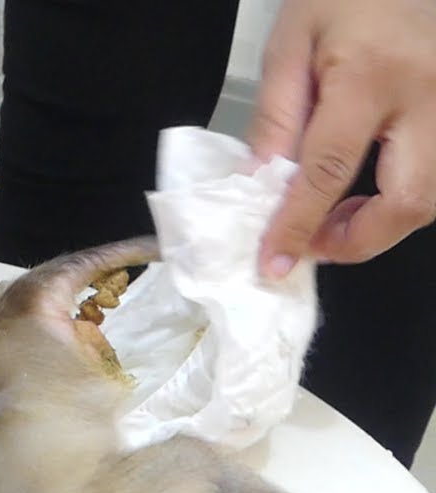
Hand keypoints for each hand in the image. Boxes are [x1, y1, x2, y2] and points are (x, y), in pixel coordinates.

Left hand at [249, 0, 435, 277]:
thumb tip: (260, 184)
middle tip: (312, 246)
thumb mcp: (289, 45)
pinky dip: (404, 201)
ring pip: (433, 198)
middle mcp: (429, 97)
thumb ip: (276, 117)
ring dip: (382, 225)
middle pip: (410, 200)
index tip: (275, 262)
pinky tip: (367, 196)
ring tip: (332, 219)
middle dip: (359, 241)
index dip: (299, 224)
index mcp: (371, 76)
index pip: (330, 170)